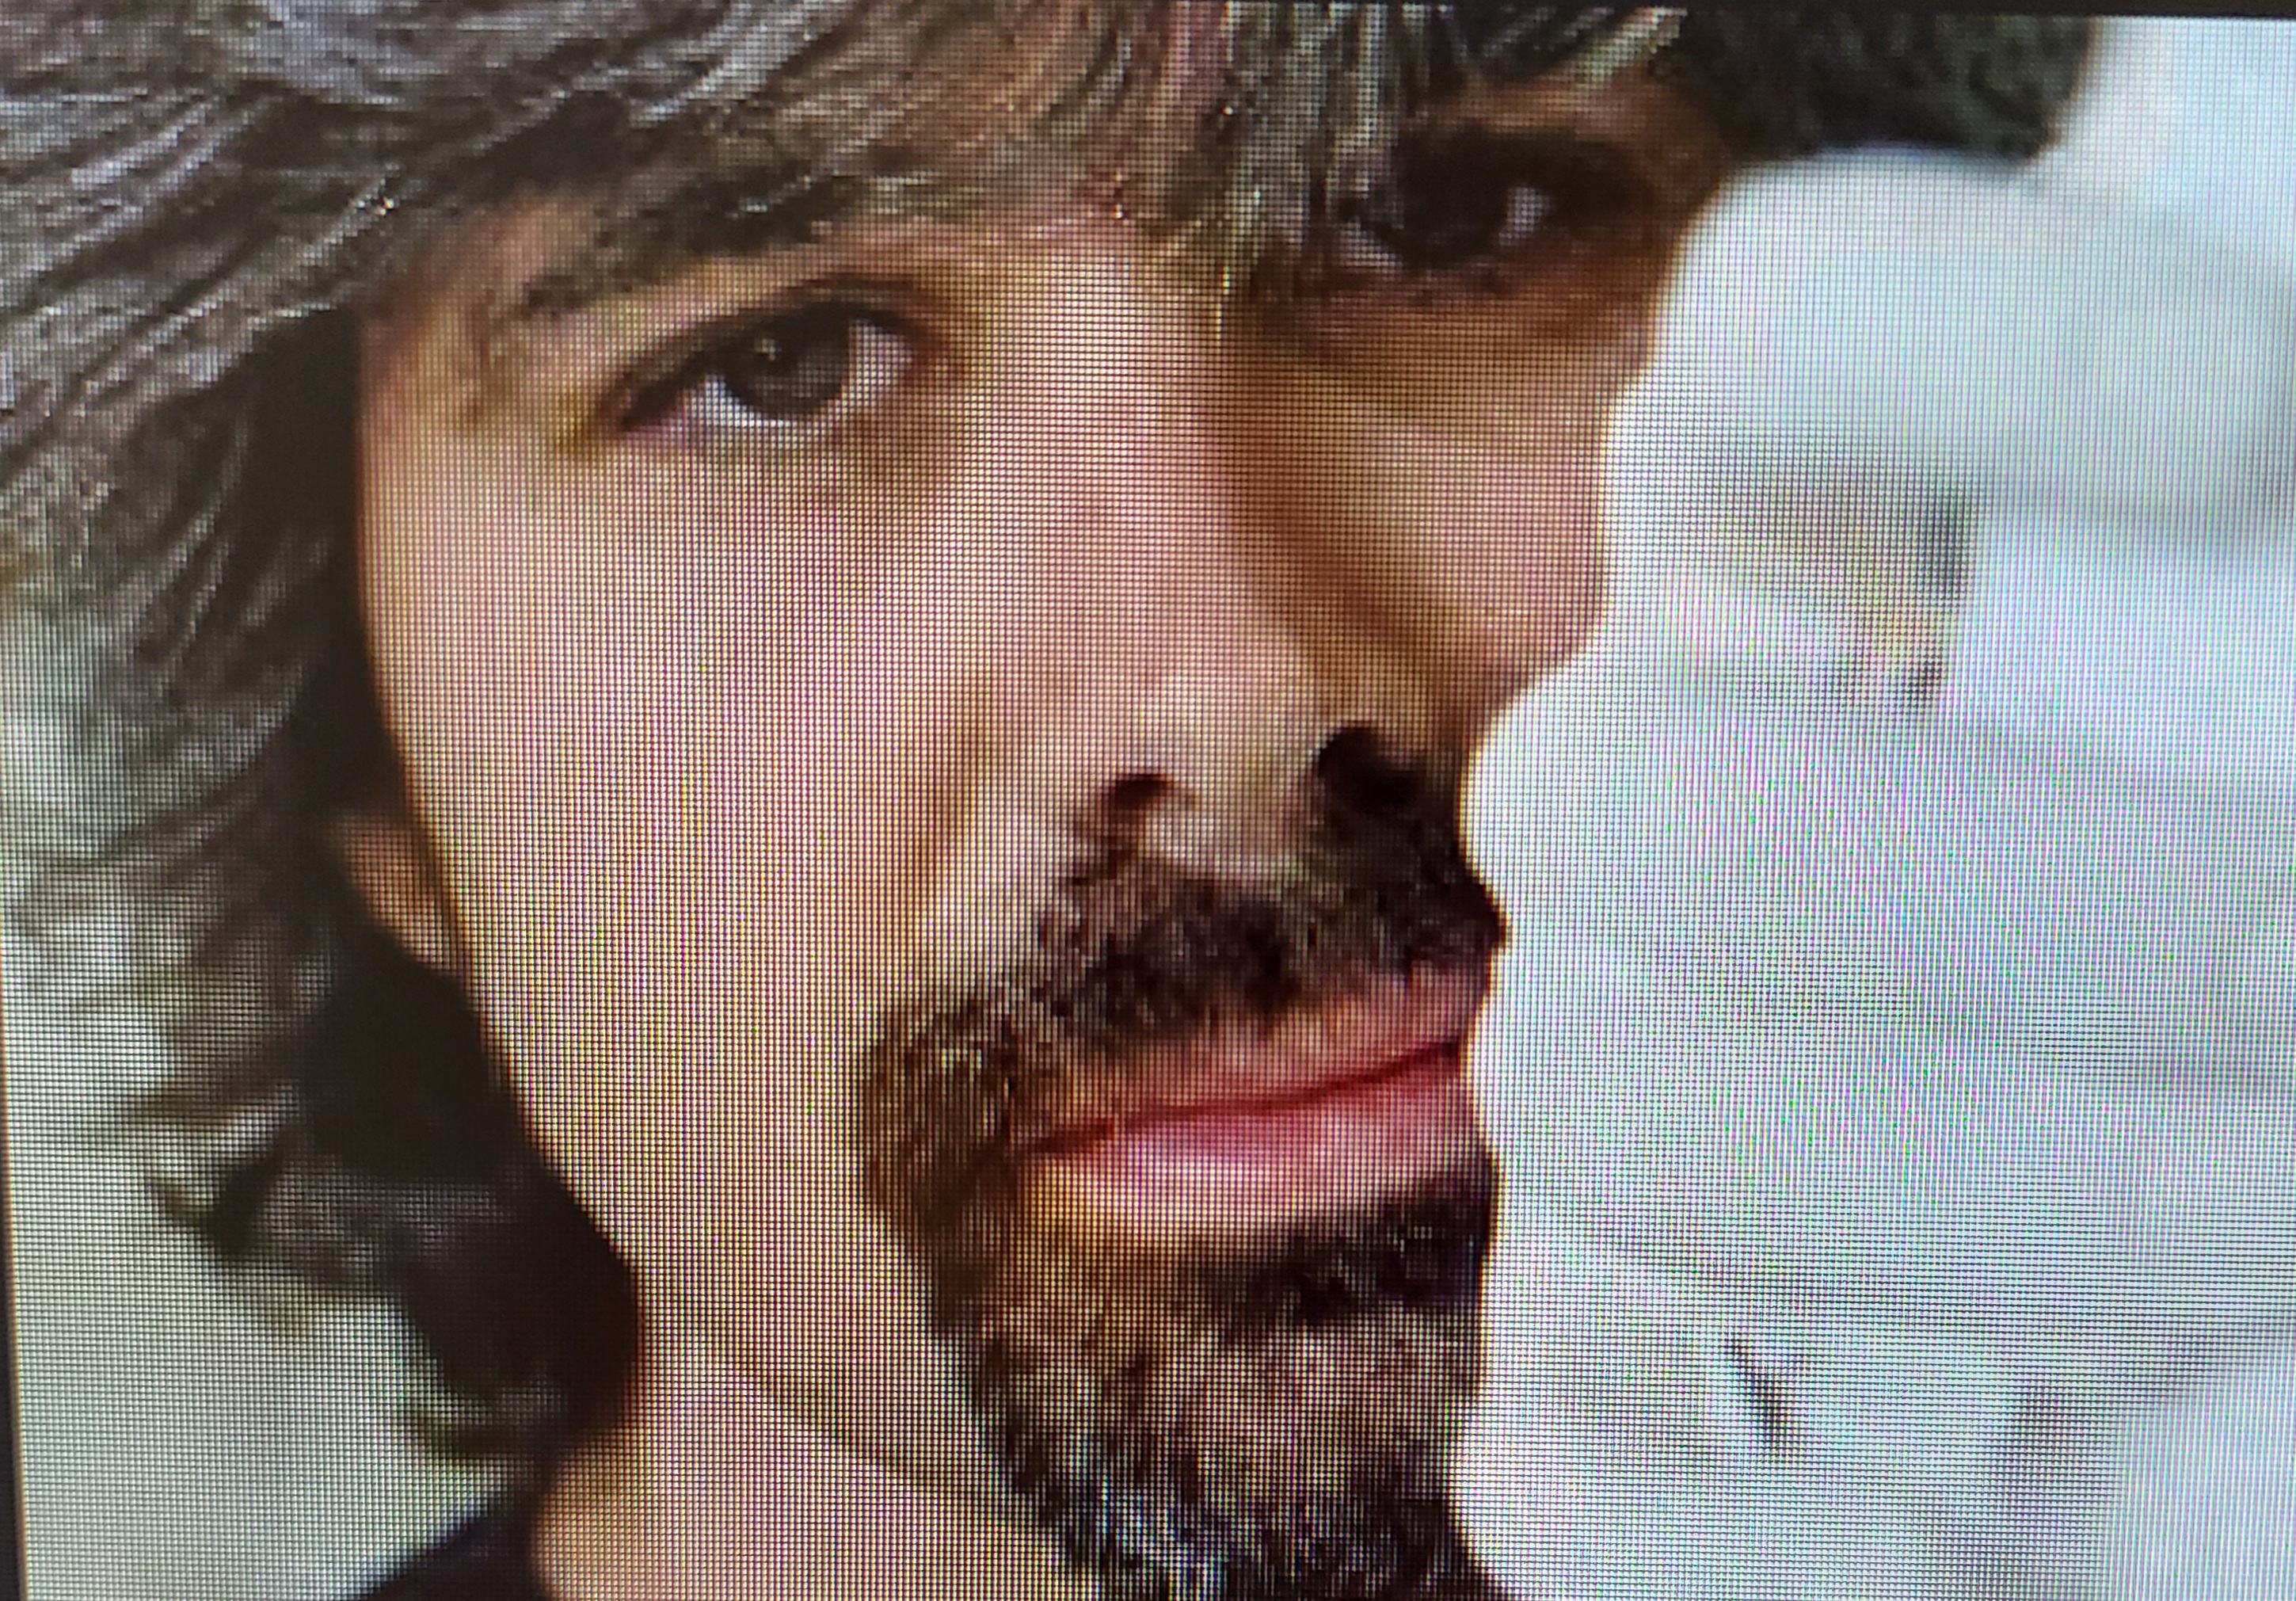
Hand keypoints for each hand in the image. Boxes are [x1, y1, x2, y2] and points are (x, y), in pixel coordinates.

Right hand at [1449, 147, 2295, 1599]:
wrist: (2243, 1193)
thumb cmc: (2289, 966)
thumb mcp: (2288, 721)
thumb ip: (2254, 667)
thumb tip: (2178, 813)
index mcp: (1862, 565)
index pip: (1788, 343)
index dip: (1955, 347)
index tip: (2240, 415)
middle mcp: (1677, 793)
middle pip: (1630, 789)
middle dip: (2006, 910)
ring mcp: (1617, 1085)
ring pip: (1591, 1104)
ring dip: (1950, 1203)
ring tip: (2245, 1259)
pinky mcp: (1603, 1384)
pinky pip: (1561, 1464)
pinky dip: (1724, 1537)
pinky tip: (1952, 1521)